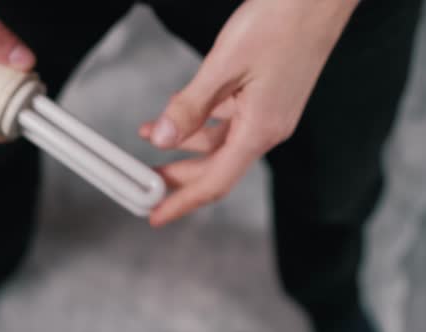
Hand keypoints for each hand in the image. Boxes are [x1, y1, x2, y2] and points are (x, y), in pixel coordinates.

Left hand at [140, 0, 358, 225]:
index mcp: (261, 129)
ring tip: (150, 137)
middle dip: (178, 176)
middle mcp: (268, 129)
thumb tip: (162, 138)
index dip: (182, 202)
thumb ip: (191, 106)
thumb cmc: (282, 21)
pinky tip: (179, 113)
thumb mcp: (224, 64)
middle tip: (143, 182)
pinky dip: (201, 122)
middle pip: (215, 168)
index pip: (215, 182)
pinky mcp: (268, 99)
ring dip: (185, 145)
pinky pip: (229, 122)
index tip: (156, 215)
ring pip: (220, 144)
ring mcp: (270, 115)